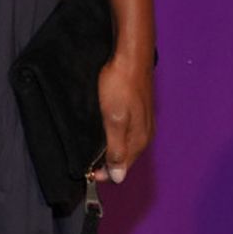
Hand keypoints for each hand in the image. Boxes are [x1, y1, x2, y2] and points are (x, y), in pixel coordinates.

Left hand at [89, 55, 154, 185]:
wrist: (130, 56)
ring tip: (94, 148)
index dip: (104, 174)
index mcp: (139, 140)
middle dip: (107, 164)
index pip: (122, 169)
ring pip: (126, 146)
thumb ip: (117, 149)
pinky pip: (128, 133)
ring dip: (111, 151)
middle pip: (125, 159)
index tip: (87, 172)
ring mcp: (143, 122)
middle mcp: (145, 134)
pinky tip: (106, 131)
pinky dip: (115, 137)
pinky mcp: (139, 110)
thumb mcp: (114, 120)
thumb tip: (119, 177)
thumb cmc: (121, 85)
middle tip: (88, 162)